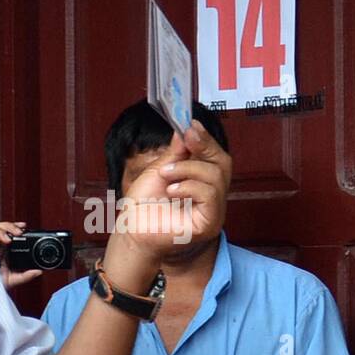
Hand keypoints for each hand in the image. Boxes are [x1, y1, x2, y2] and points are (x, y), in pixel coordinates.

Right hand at [0, 221, 42, 288]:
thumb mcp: (12, 280)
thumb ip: (25, 276)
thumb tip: (38, 271)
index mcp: (4, 250)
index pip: (10, 233)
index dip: (16, 227)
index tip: (24, 226)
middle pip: (3, 228)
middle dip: (11, 226)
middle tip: (19, 232)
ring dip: (3, 230)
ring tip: (9, 239)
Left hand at [119, 119, 230, 253]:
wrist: (131, 229)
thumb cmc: (144, 205)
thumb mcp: (160, 170)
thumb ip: (177, 153)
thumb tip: (188, 130)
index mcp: (203, 183)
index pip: (215, 158)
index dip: (206, 140)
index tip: (191, 125)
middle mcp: (212, 197)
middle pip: (223, 164)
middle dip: (205, 147)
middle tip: (187, 138)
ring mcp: (213, 211)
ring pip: (216, 177)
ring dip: (188, 169)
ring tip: (166, 174)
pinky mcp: (209, 223)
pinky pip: (210, 195)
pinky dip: (190, 186)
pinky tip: (172, 190)